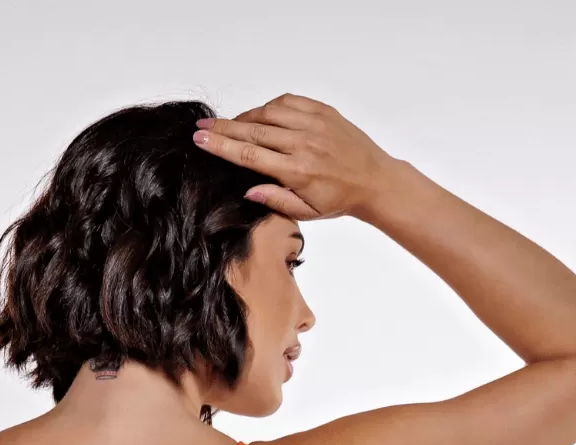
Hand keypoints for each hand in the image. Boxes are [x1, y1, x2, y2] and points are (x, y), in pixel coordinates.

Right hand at [193, 92, 397, 220]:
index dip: (222, 146)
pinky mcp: (323, 111)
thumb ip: (276, 200)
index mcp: (297, 171)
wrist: (374, 180)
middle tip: (202, 125)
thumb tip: (249, 189)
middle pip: (253, 130)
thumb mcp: (306, 212)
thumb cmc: (339, 199)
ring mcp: (314, 124)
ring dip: (245, 116)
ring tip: (230, 123)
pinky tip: (260, 114)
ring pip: (268, 112)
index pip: (250, 154)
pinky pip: (289, 101)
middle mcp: (303, 143)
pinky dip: (270, 106)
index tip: (201, 139)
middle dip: (223, 127)